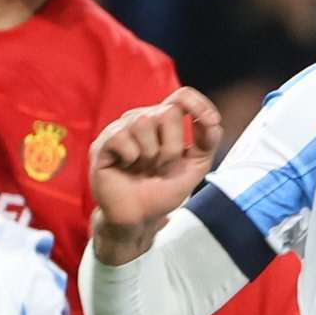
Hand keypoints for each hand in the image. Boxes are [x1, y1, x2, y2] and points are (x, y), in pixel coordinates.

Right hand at [89, 91, 222, 253]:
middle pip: (167, 112)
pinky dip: (131, 158)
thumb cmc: (162, 190)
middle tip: (161, 166)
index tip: (210, 122)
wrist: (139, 218)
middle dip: (172, 147)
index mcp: (162, 121)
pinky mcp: (102, 144)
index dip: (198, 104)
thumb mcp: (194, 167)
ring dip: (151, 154)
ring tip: (143, 168)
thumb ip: (207, 143)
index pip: (182, 96)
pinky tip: (126, 168)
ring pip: (143, 122)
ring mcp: (120, 129)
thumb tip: (213, 121)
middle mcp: (141, 119)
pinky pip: (123, 139)